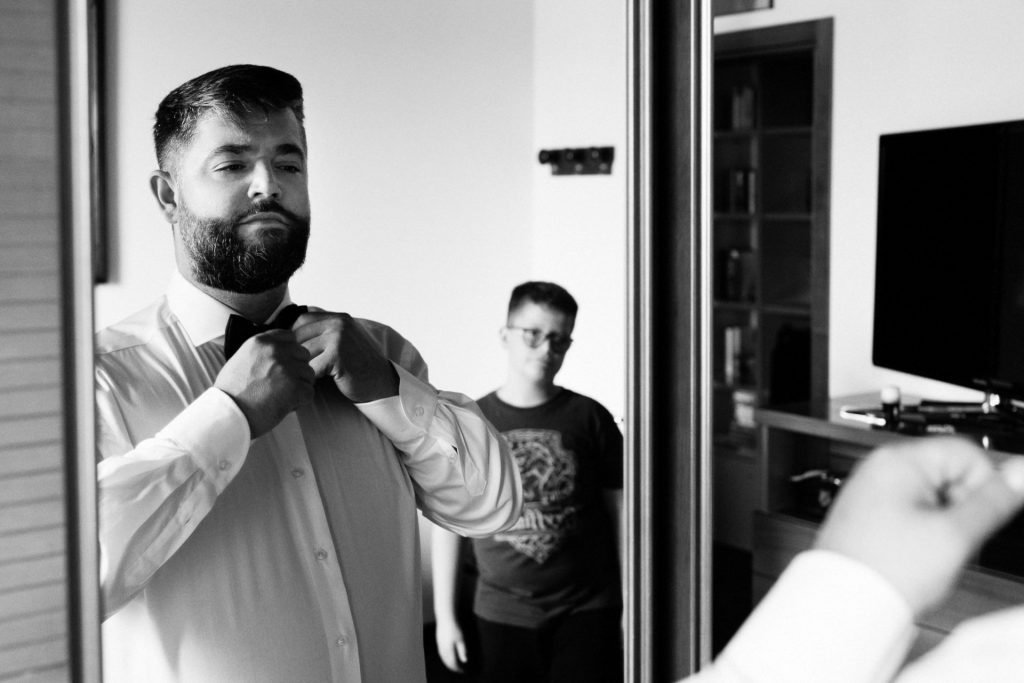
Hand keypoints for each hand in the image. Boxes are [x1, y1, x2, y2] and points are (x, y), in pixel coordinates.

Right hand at [215, 329, 314, 436]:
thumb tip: (281, 352)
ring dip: (300, 386)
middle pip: (303, 355)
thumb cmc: (231, 392)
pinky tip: (285, 406)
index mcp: (261, 342)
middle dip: (297, 369)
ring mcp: (286, 368)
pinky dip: (301, 402)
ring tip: (281, 397)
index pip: (289, 337)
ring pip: (309, 374)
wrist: (227, 414)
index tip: (283, 365)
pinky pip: (309, 392)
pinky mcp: (295, 387)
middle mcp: (275, 351)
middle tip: (283, 385)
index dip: (290, 352)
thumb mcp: (241, 359)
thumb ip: (262, 353)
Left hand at [291, 311, 397, 402]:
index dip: (294, 335)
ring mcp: (338, 339)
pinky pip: (312, 367)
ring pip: (303, 352)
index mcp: (339, 318)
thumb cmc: (358, 364)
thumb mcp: (344, 339)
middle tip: (300, 366)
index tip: (295, 350)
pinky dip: (312, 377)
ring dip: (304, 366)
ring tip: (311, 374)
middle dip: (295, 352)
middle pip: (298, 334)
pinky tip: (320, 381)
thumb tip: (294, 324)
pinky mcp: (337, 356)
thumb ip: (326, 329)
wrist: (380, 381)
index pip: (302, 319)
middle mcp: (339, 324)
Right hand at [434, 617, 468, 672]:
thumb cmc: (455, 627)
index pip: (453, 663)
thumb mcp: (461, 639)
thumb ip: (462, 651)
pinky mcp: (438, 642)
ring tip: (455, 665)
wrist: (445, 617)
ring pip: (444, 659)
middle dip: (453, 667)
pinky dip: (445, 658)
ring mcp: (439, 645)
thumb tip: (465, 661)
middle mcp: (442, 649)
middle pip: (447, 662)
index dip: (458, 668)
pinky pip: (441, 654)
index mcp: (448, 649)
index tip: (463, 671)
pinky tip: (448, 657)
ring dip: (449, 663)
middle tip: (460, 670)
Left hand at [815, 436, 1023, 615]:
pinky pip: (911, 512)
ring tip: (927, 550)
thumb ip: (992, 501)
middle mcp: (879, 469)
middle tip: (949, 538)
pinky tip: (912, 554)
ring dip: (943, 522)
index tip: (978, 517)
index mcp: (897, 461)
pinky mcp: (868, 513)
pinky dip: (921, 531)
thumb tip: (1019, 472)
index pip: (966, 452)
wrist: (845, 605)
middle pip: (948, 474)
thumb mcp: (954, 535)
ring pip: (932, 496)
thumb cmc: (886, 570)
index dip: (984, 486)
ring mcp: (870, 491)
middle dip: (961, 507)